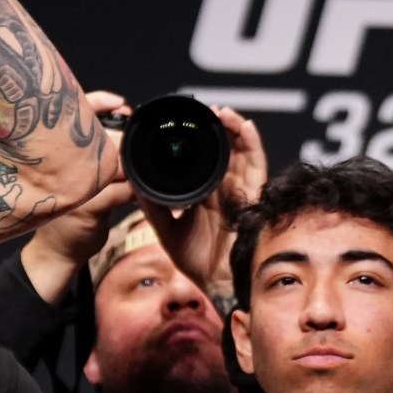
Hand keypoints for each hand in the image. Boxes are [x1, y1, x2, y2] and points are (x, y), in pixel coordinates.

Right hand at [18, 91, 136, 298]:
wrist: (55, 251)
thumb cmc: (69, 212)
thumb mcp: (77, 178)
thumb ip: (95, 157)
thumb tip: (124, 133)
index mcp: (60, 152)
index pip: (78, 117)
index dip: (98, 102)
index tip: (120, 104)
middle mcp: (65, 163)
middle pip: (105, 140)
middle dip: (124, 146)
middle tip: (134, 157)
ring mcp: (75, 184)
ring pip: (116, 164)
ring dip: (132, 172)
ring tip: (137, 179)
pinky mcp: (89, 206)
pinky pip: (122, 191)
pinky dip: (136, 193)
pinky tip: (139, 196)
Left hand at [138, 105, 266, 296]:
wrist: (217, 281)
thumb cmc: (196, 260)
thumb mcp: (166, 229)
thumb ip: (152, 207)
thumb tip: (134, 184)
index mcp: (205, 193)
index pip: (203, 159)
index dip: (197, 140)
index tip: (183, 122)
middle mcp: (225, 188)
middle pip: (225, 149)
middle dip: (217, 128)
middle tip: (206, 111)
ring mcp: (240, 190)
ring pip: (241, 151)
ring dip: (234, 129)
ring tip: (222, 113)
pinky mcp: (253, 196)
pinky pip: (258, 165)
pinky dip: (253, 144)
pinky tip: (246, 126)